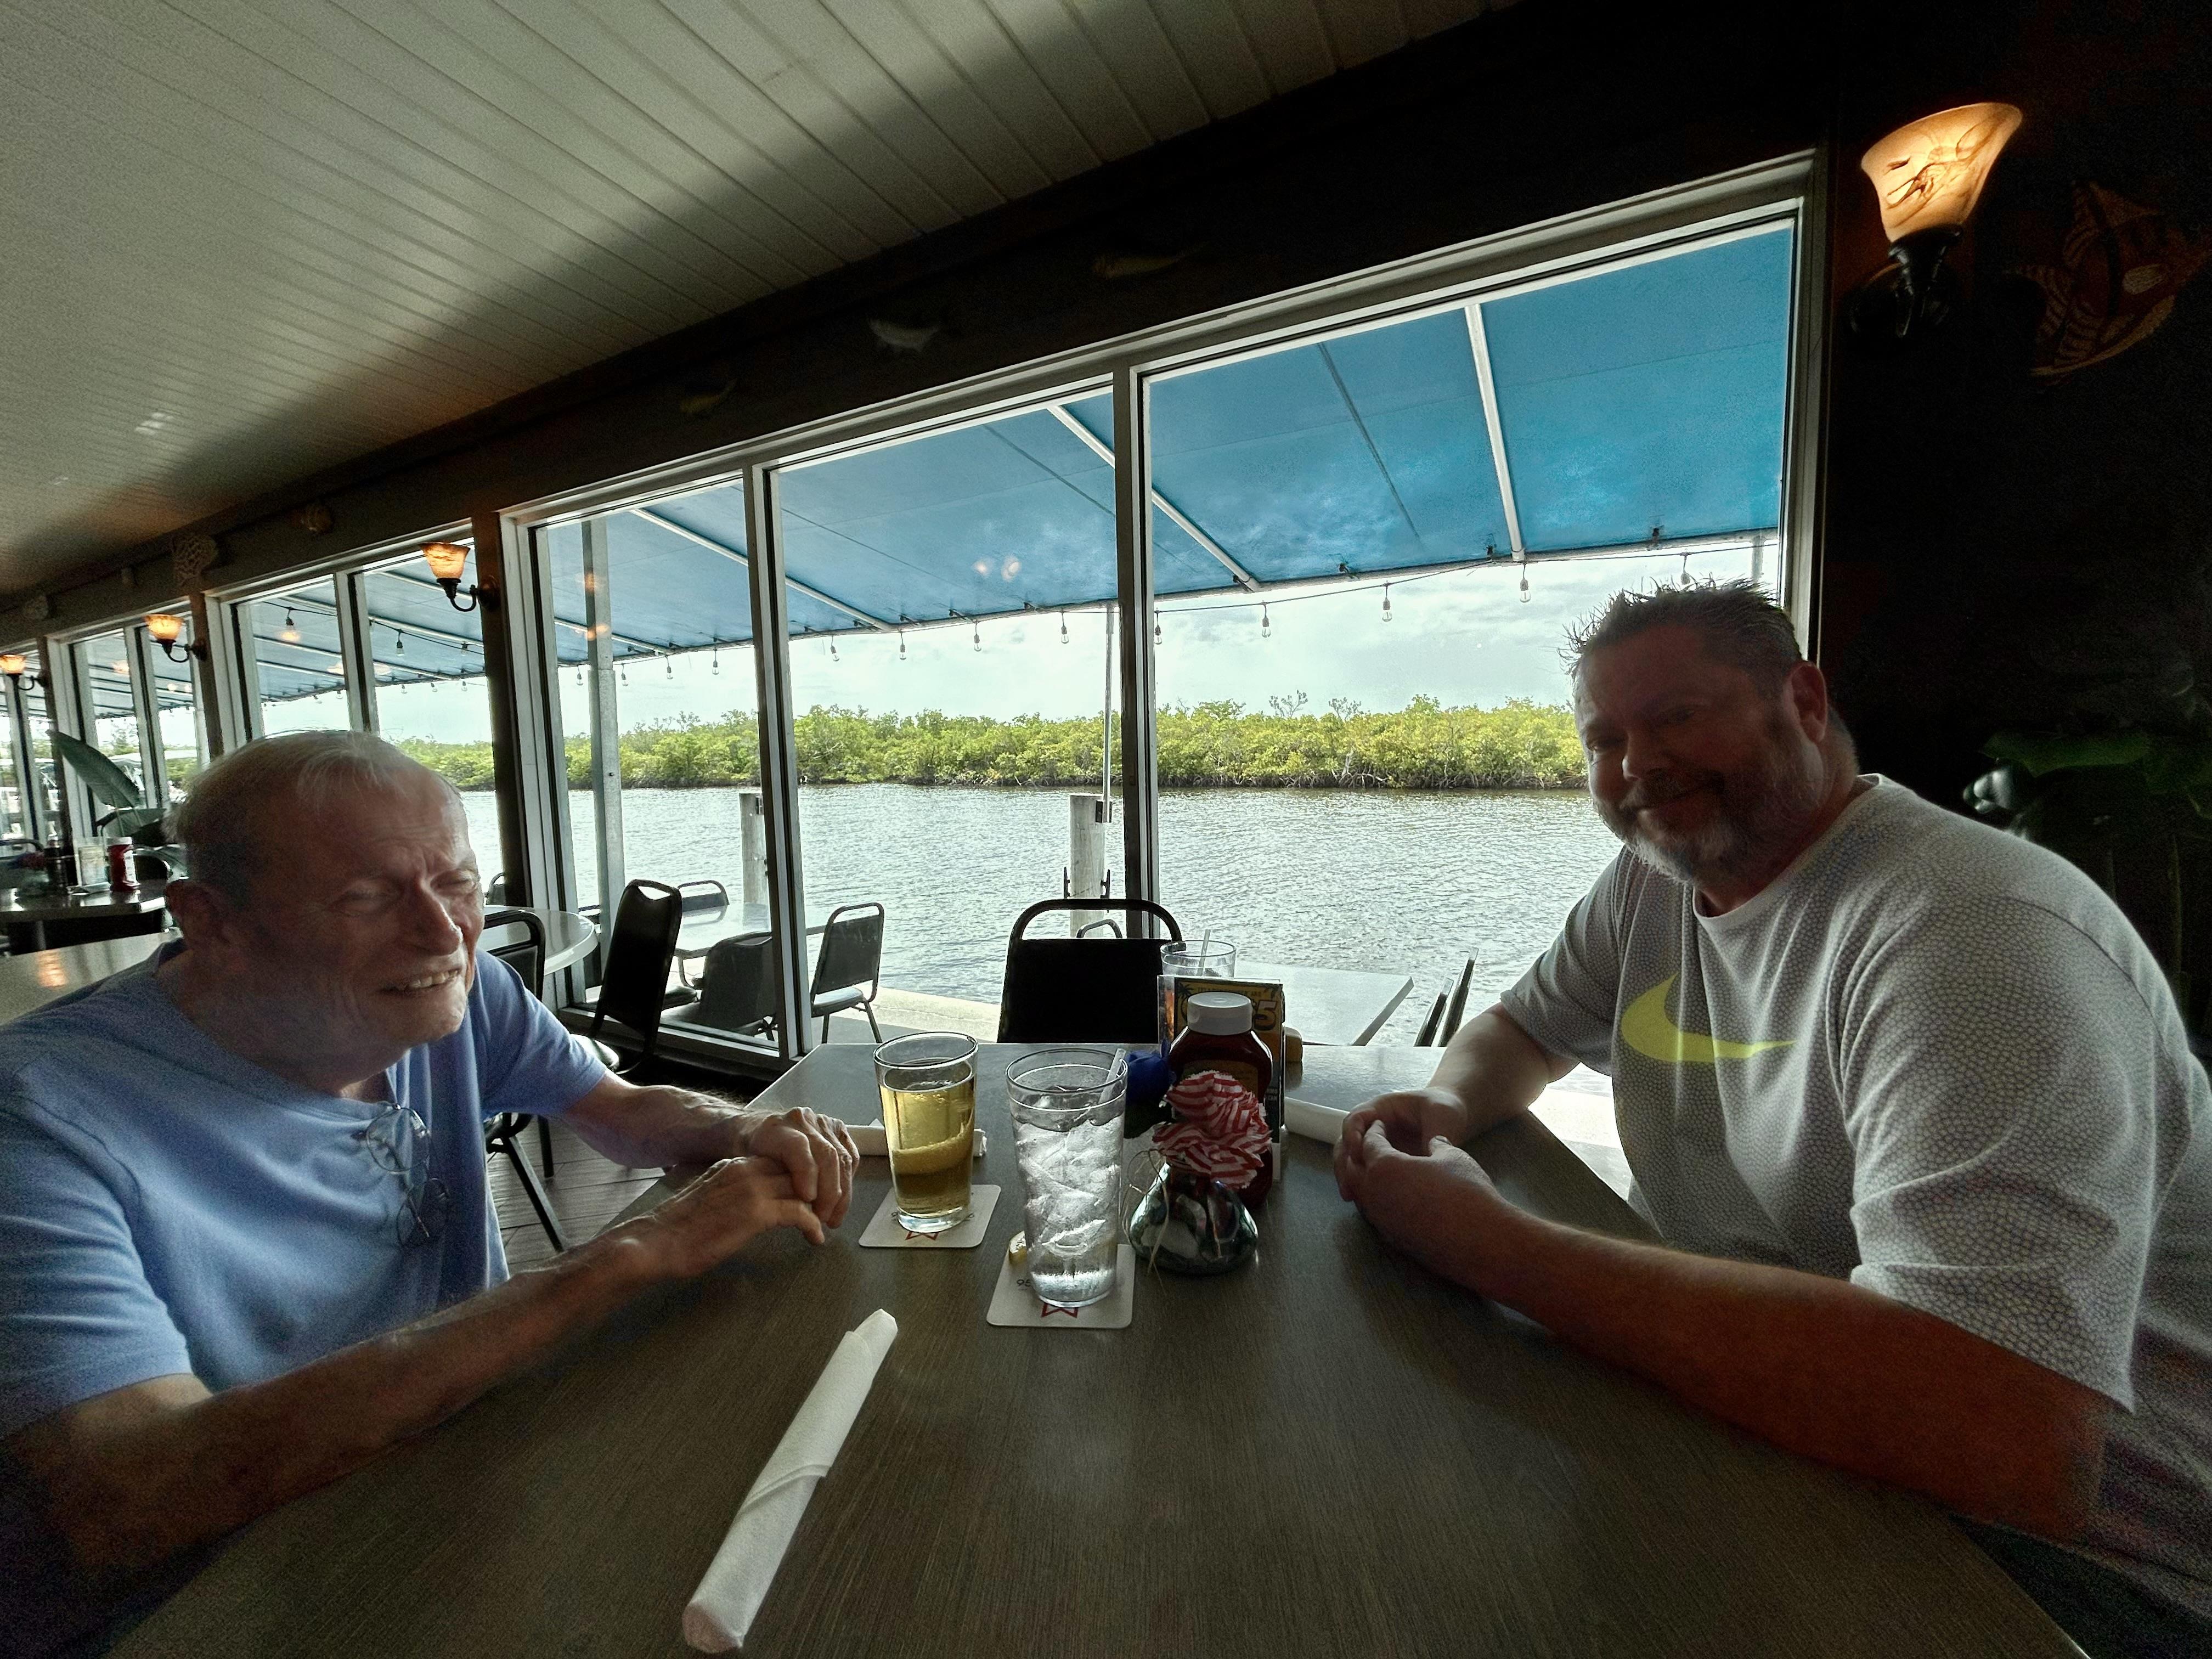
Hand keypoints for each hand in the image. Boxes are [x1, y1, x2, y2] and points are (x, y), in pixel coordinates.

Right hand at [623, 1156, 827, 1278]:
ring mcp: (752, 1189)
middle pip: (797, 1171)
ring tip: (825, 1224)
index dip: (800, 1179)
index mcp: (733, 1164)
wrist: (656, 1242)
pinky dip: (812, 1225)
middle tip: (828, 1209)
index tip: (810, 1195)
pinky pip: (799, 1213)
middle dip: (816, 1190)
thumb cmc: (677, 1229)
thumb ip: (734, 1193)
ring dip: (820, 1208)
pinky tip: (814, 1238)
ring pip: (803, 1188)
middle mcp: (745, 1169)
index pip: (780, 1162)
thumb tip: (751, 1207)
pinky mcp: (755, 1213)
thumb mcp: (711, 1198)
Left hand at [742, 1107, 859, 1226]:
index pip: (798, 1147)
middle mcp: (802, 1121)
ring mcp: (822, 1123)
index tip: (808, 1199)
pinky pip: (851, 1157)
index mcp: (775, 1128)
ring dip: (841, 1194)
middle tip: (821, 1218)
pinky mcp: (837, 1130)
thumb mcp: (747, 1169)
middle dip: (829, 1193)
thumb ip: (767, 1183)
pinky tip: (839, 1200)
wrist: (755, 1132)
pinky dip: (848, 1182)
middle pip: (827, 1155)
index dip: (807, 1173)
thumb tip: (791, 1208)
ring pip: (843, 1159)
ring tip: (831, 1217)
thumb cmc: (750, 1154)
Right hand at [1334, 1086, 1470, 1199]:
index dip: (1352, 1134)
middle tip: (1349, 1185)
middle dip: (1344, 1164)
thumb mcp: (1442, 1116)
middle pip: (1345, 1143)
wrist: (1450, 1117)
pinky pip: (1365, 1175)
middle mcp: (1371, 1127)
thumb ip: (1433, 1134)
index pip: (1355, 1119)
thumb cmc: (1444, 1109)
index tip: (1360, 1152)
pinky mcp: (1382, 1163)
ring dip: (1348, 1178)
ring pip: (1351, 1162)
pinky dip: (1362, 1188)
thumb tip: (1429, 1157)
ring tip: (1351, 1197)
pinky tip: (1365, 1204)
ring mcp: (1374, 1146)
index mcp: (1381, 1109)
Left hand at [1338, 1121, 1499, 1277]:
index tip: (1381, 1126)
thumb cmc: (1467, 1191)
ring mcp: (1381, 1220)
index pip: (1369, 1143)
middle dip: (1360, 1155)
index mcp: (1384, 1167)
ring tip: (1383, 1171)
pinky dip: (1376, 1200)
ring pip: (1361, 1195)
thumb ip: (1436, 1145)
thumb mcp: (1452, 1156)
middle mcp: (1374, 1194)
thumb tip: (1435, 1143)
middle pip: (1354, 1170)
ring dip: (1365, 1180)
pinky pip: (1374, 1214)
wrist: (1480, 1240)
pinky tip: (1394, 1196)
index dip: (1376, 1131)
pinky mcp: (1392, 1239)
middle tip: (1374, 1146)